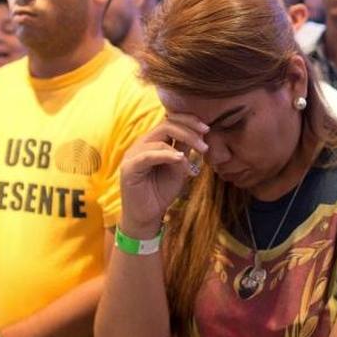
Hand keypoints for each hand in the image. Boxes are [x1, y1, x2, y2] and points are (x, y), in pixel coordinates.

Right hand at [119, 114, 209, 237]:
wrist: (147, 216)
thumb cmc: (161, 192)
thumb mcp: (178, 168)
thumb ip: (183, 150)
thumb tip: (199, 134)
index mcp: (153, 141)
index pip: (170, 121)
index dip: (189, 121)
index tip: (206, 128)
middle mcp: (142, 144)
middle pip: (166, 124)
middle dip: (189, 130)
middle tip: (204, 143)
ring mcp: (134, 154)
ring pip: (160, 138)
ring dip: (184, 142)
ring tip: (199, 152)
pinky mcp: (129, 167)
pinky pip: (148, 155)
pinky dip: (166, 154)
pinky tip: (180, 159)